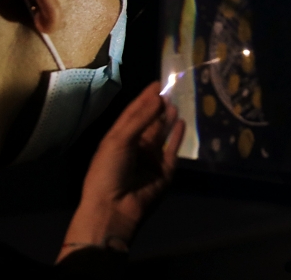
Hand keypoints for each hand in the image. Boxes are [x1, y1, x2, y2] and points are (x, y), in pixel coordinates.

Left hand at [58, 82, 185, 260]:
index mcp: (118, 139)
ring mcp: (151, 159)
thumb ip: (140, 120)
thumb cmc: (108, 171)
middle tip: (172, 89)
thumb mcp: (119, 141)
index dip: (144, 99)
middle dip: (158, 107)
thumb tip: (159, 99)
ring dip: (168, 119)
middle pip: (149, 122)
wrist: (115, 207)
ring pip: (162, 134)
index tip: (157, 83)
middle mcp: (135, 147)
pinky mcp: (165, 170)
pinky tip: (182, 122)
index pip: (133, 114)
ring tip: (177, 102)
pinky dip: (177, 136)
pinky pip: (173, 150)